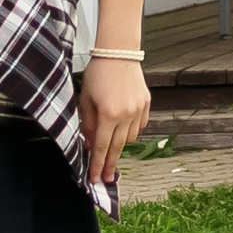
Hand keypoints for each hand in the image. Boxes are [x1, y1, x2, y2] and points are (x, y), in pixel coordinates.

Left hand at [78, 56, 152, 185]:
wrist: (119, 53)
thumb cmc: (98, 74)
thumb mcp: (86, 99)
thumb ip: (87, 124)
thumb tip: (89, 144)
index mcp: (108, 114)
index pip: (101, 146)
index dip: (97, 164)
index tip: (95, 179)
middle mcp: (126, 115)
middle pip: (117, 147)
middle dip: (110, 164)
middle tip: (106, 178)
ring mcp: (138, 109)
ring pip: (130, 138)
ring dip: (120, 146)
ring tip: (112, 153)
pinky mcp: (146, 104)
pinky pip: (139, 126)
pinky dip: (131, 132)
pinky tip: (123, 132)